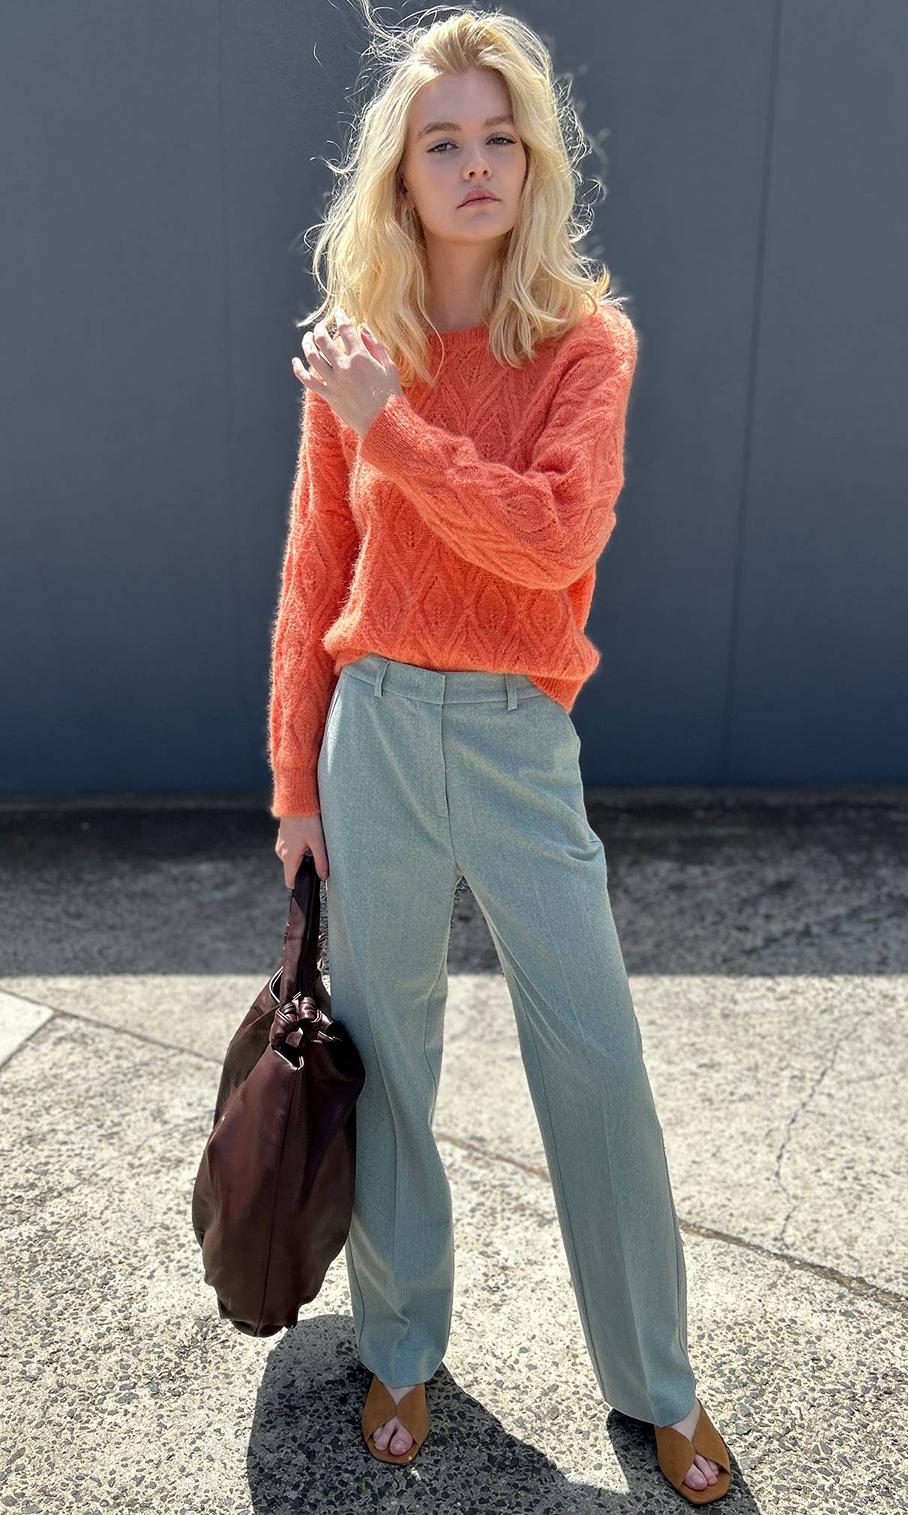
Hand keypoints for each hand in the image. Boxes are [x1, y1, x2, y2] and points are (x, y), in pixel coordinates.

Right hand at [275, 813, 329, 885]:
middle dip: (304, 868)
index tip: (309, 884)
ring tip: (313, 845)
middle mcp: (281, 852)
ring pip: (292, 859)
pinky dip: (298, 848)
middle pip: (292, 870)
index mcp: (289, 856)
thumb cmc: (307, 821)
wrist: (296, 801)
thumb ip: (321, 861)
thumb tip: (323, 877)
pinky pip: (290, 849)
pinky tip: (307, 838)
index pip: (290, 880)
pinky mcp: (282, 837)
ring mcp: (280, 844)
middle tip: (317, 859)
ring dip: (302, 857)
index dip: (299, 884)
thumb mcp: (318, 841)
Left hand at [292, 305, 401, 438]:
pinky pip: (307, 380)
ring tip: (307, 338)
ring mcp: (334, 382)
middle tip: (320, 327)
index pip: (345, 329)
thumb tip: (363, 329)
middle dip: (319, 329)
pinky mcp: (328, 396)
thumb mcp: (389, 366)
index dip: (341, 317)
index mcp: (360, 357)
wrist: (384, 424)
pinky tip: (295, 361)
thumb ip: (376, 345)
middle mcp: (344, 367)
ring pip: (312, 356)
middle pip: (323, 340)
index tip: (339, 313)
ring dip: (307, 344)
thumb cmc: (390, 395)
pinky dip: (298, 369)